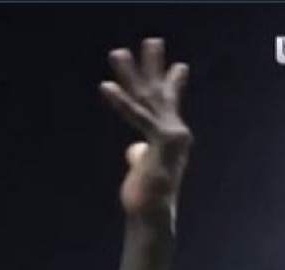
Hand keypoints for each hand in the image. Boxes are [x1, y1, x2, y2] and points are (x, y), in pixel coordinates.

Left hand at [99, 38, 192, 218]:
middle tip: (151, 40)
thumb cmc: (145, 195)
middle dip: (153, 65)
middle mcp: (175, 131)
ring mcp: (170, 134)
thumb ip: (140, 152)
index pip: (169, 104)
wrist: (152, 214)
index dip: (172, 83)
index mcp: (171, 136)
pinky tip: (106, 86)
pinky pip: (136, 115)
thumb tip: (134, 147)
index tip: (178, 66)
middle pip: (160, 91)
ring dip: (130, 72)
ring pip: (147, 96)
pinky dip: (120, 101)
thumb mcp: (142, 167)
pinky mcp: (158, 141)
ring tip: (117, 53)